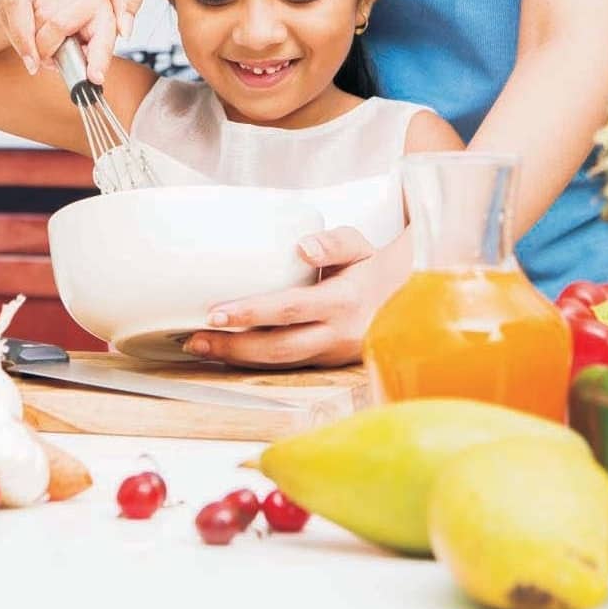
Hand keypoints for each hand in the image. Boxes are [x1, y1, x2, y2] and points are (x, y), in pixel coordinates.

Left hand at [183, 227, 410, 369]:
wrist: (412, 300)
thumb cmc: (374, 266)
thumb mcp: (360, 245)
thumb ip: (333, 242)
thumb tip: (302, 247)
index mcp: (344, 301)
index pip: (290, 310)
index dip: (252, 314)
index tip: (216, 312)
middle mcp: (338, 334)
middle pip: (279, 348)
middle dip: (233, 347)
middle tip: (194, 339)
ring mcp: (333, 355)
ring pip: (281, 364)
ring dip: (238, 359)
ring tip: (201, 348)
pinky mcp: (328, 365)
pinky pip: (288, 366)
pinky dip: (255, 362)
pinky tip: (227, 354)